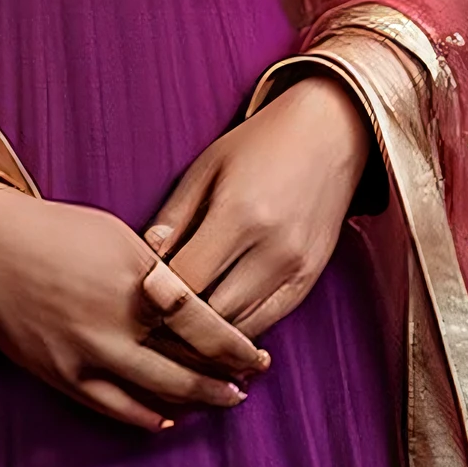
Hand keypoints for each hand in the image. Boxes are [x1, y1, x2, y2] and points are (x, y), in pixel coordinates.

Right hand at [0, 186, 269, 431]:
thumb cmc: (58, 229)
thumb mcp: (120, 235)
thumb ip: (159, 272)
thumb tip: (191, 303)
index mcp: (140, 280)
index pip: (205, 326)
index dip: (237, 348)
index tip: (258, 356)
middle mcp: (119, 322)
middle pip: (188, 367)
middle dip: (224, 380)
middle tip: (247, 384)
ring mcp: (89, 353)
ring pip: (156, 393)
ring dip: (193, 401)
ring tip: (217, 402)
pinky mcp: (62, 375)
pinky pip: (113, 407)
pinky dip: (144, 416)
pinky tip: (165, 417)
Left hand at [144, 72, 370, 341]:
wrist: (329, 134)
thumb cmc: (259, 144)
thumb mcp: (207, 166)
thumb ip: (174, 215)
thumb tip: (145, 257)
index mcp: (239, 214)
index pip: (186, 280)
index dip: (156, 292)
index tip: (138, 290)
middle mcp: (272, 248)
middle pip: (212, 314)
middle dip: (178, 319)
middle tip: (153, 314)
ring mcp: (296, 269)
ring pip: (239, 328)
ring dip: (207, 331)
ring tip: (180, 320)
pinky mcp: (309, 280)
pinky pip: (267, 323)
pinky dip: (239, 328)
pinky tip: (218, 319)